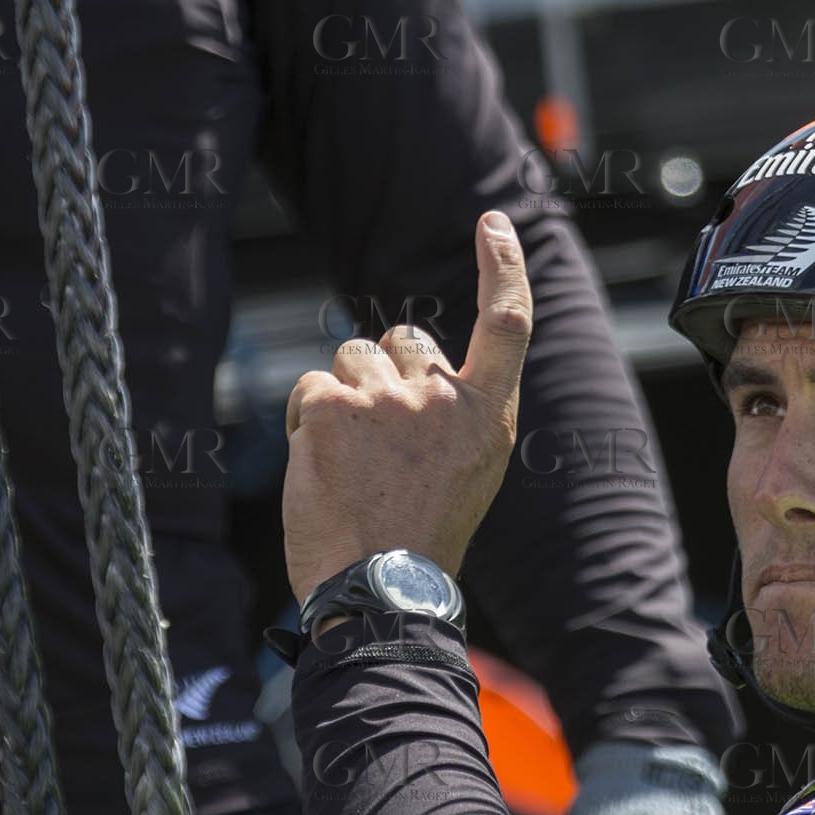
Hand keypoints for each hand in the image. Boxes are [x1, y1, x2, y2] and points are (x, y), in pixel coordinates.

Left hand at [282, 210, 533, 600]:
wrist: (380, 589)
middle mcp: (442, 398)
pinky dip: (307, 421)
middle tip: (384, 446)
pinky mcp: (331, 407)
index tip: (495, 225)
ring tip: (353, 462)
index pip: (507, 324)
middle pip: (404, 340)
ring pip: (352, 358)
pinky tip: (322, 467)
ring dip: (345, 397)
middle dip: (386, 375)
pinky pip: (311, 386)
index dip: (503, 268)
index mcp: (487, 416)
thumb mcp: (469, 471)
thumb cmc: (421, 537)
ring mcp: (386, 399)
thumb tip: (415, 364)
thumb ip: (454, 413)